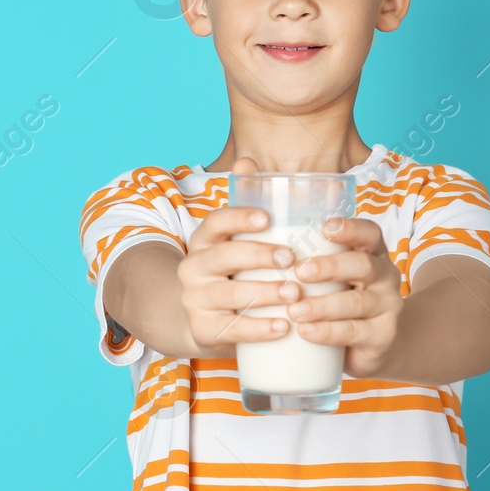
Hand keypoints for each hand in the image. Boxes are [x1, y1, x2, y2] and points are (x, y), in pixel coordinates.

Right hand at [178, 155, 303, 354]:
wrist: (199, 321)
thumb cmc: (229, 274)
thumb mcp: (231, 241)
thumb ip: (243, 203)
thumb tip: (248, 160)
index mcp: (203, 241)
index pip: (215, 222)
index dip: (238, 217)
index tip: (266, 218)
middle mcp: (193, 268)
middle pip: (223, 257)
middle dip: (259, 256)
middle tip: (293, 258)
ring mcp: (195, 301)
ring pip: (230, 295)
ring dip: (265, 293)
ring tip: (296, 293)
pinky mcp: (203, 330)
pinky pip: (231, 330)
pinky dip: (259, 329)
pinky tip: (283, 327)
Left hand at [284, 215, 403, 376]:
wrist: (367, 347)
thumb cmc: (335, 300)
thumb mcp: (327, 277)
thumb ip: (305, 257)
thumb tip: (254, 229)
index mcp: (372, 254)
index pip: (369, 233)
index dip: (351, 228)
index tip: (324, 227)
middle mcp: (384, 277)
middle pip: (363, 265)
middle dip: (330, 267)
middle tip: (299, 272)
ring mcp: (387, 308)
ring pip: (356, 302)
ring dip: (322, 305)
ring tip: (294, 310)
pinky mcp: (382, 337)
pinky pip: (355, 332)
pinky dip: (328, 332)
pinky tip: (305, 332)